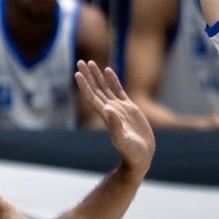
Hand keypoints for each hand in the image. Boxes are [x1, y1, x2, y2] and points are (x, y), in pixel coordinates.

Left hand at [75, 61, 155, 175]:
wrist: (141, 157)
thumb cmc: (132, 152)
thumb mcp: (124, 140)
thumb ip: (116, 126)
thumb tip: (108, 109)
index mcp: (107, 116)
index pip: (92, 97)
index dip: (85, 86)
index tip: (77, 74)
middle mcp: (110, 110)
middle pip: (96, 89)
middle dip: (88, 76)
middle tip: (80, 61)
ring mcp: (119, 108)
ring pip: (105, 87)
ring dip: (97, 75)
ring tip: (91, 62)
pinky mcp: (129, 108)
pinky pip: (118, 90)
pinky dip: (113, 80)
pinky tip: (108, 70)